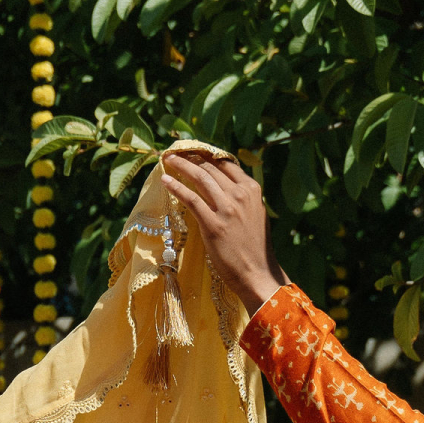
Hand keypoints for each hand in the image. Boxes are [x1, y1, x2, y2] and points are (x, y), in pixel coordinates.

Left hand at [159, 148, 281, 310]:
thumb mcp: (255, 214)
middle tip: (176, 152)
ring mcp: (227, 209)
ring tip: (168, 159)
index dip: (207, 154)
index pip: (226, 163)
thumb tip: (224, 186)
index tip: (193, 149)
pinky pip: (191, 199)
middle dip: (191, 157)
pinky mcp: (213, 224)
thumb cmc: (254, 247)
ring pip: (200, 178)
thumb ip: (242, 197)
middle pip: (211, 168)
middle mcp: (240, 194)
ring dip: (182, 165)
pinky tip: (165, 180)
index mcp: (252, 189)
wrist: (257, 272)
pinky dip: (176, 188)